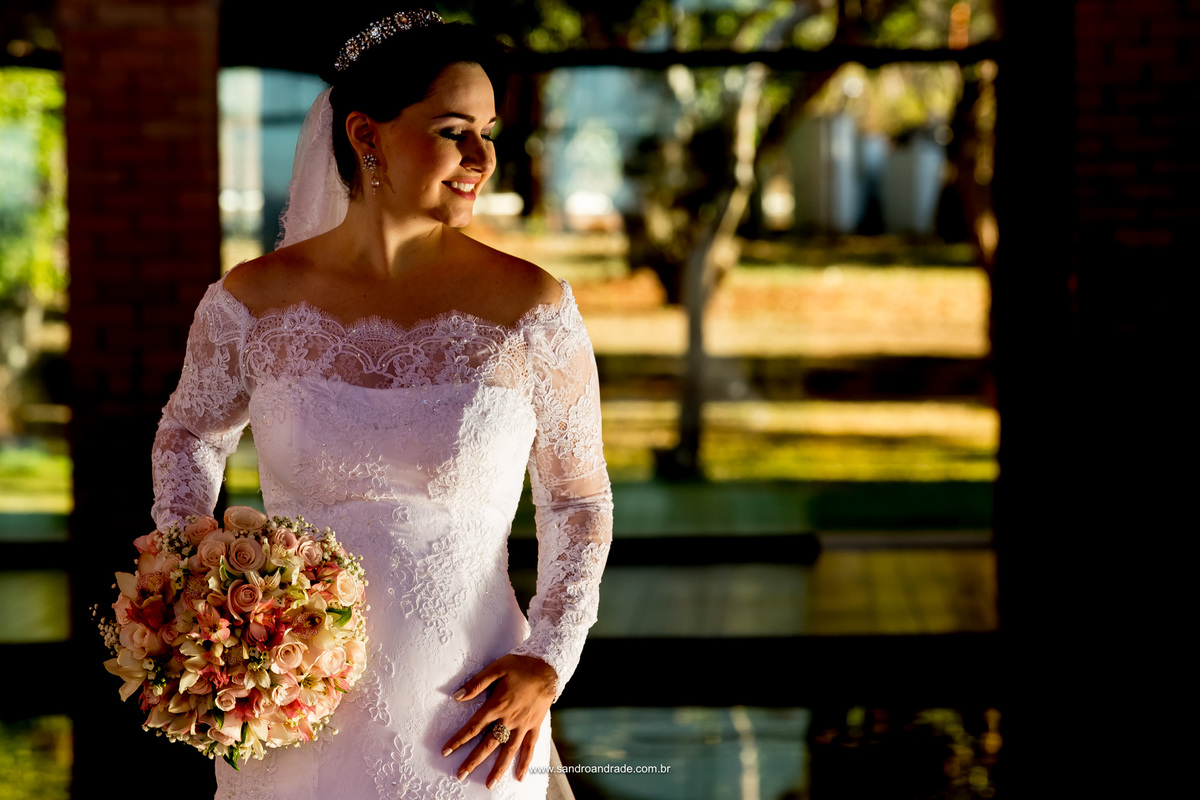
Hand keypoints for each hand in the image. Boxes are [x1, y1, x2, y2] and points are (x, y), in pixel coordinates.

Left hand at [441, 654, 556, 788]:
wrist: (547, 667)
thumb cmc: (520, 666)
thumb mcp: (496, 668)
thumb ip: (476, 683)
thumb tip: (456, 696)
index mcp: (496, 705)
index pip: (473, 727)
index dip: (459, 740)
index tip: (446, 751)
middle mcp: (509, 719)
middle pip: (488, 744)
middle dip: (473, 761)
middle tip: (460, 775)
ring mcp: (523, 725)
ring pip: (508, 751)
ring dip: (498, 768)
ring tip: (489, 784)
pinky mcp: (535, 726)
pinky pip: (530, 747)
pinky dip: (525, 763)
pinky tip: (520, 776)